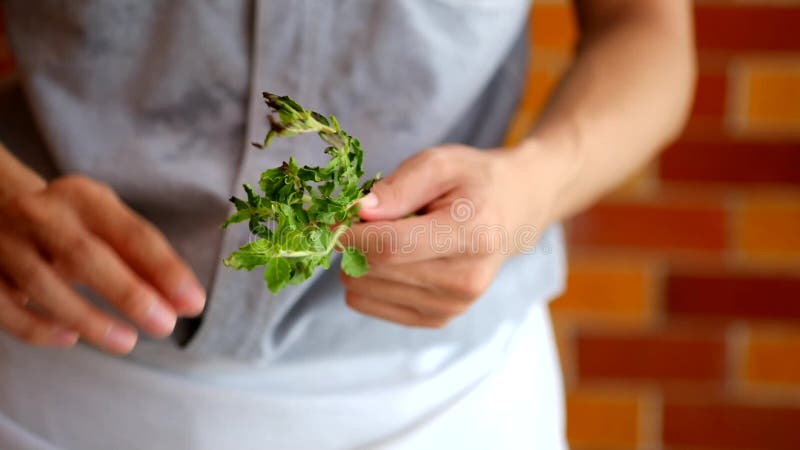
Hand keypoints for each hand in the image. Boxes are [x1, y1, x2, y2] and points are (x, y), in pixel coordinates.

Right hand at [0, 175, 205, 353]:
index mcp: (83, 197)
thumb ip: (144, 262)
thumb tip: (186, 303)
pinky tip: (69, 339)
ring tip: (126, 342)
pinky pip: (6, 307)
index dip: (165, 269)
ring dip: (89, 318)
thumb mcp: (106, 228)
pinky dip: (37, 327)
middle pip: (85, 255)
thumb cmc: (70, 226)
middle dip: (129, 294)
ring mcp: (4, 243)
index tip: (193, 302)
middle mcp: (40, 213)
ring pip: (42, 284)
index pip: (131, 233)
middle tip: (165, 326)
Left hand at [341, 143, 568, 327]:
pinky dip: (368, 280)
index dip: (349, 233)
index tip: (332, 218)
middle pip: (374, 271)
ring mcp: (452, 307)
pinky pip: (369, 305)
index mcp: (471, 235)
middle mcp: (464, 281)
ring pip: (364, 292)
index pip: (389, 247)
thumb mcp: (441, 163)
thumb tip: (358, 212)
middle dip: (354, 243)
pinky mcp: (437, 320)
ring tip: (389, 236)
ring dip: (360, 262)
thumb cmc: (474, 182)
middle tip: (365, 220)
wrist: (513, 212)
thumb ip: (399, 186)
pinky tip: (392, 258)